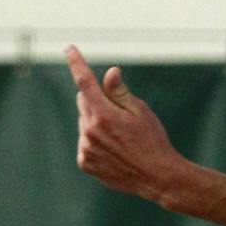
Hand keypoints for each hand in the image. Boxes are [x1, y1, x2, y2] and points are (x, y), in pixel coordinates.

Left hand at [66, 46, 182, 202]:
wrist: (157, 177)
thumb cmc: (153, 140)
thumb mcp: (140, 111)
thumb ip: (120, 92)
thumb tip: (110, 72)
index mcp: (104, 115)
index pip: (85, 82)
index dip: (76, 62)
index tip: (68, 48)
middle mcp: (90, 131)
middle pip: (84, 103)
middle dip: (97, 101)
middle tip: (119, 114)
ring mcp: (86, 148)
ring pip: (84, 124)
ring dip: (96, 124)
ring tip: (120, 138)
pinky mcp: (85, 162)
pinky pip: (84, 143)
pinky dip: (94, 142)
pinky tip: (114, 151)